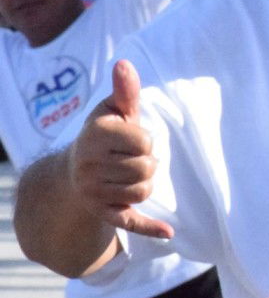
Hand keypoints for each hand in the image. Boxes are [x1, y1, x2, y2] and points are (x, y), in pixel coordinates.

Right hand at [68, 61, 173, 238]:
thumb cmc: (102, 135)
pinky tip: (169, 233)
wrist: (70, 171)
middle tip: (132, 159)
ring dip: (146, 182)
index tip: (132, 139)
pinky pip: (129, 222)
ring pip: (143, 190)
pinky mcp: (102, 212)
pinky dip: (150, 228)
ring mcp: (93, 191)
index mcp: (95, 135)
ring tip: (131, 174)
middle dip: (148, 162)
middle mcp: (88, 164)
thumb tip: (125, 64)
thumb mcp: (112, 111)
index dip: (146, 139)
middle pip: (146, 168)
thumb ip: (124, 91)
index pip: (145, 141)